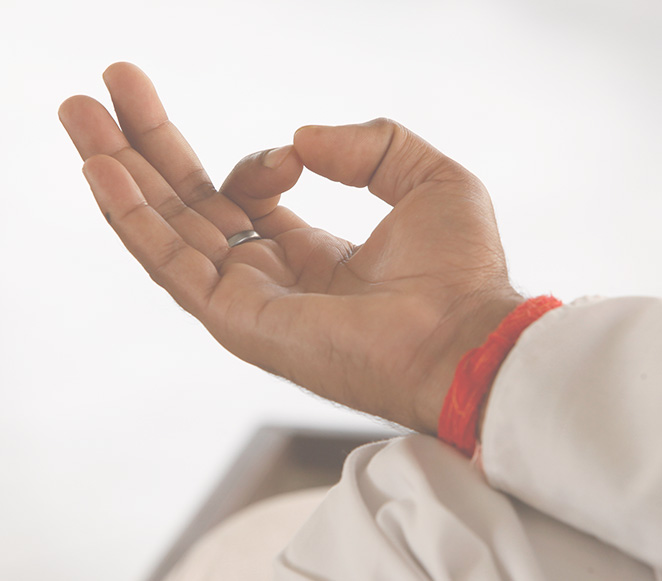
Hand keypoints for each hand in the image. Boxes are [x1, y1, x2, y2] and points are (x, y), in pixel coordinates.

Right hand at [59, 63, 521, 433]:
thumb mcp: (427, 179)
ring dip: (120, 175)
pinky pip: (172, 264)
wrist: (467, 339)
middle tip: (102, 96)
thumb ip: (368, 146)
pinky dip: (133, 217)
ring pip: (168, 232)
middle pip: (191, 209)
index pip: (247, 201)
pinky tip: (102, 169)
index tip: (293, 155)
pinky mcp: (237, 320)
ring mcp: (248, 303)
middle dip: (146, 151)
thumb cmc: (461, 273)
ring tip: (79, 117)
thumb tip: (299, 139)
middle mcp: (272, 280)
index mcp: (314, 255)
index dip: (255, 163)